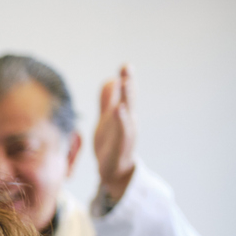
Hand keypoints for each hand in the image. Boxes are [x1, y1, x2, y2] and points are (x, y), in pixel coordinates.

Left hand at [93, 65, 137, 202]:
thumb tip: (110, 80)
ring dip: (126, 97)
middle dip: (128, 82)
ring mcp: (125, 132)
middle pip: (128, 98)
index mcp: (122, 113)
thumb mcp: (107, 119)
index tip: (125, 65)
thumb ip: (108, 101)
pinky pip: (122, 130)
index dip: (125, 79)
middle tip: (127, 66)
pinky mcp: (120, 145)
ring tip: (125, 82)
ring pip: (127, 112)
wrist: (113, 170)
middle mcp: (127, 120)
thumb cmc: (110, 142)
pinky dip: (122, 119)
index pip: (124, 93)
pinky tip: (120, 108)